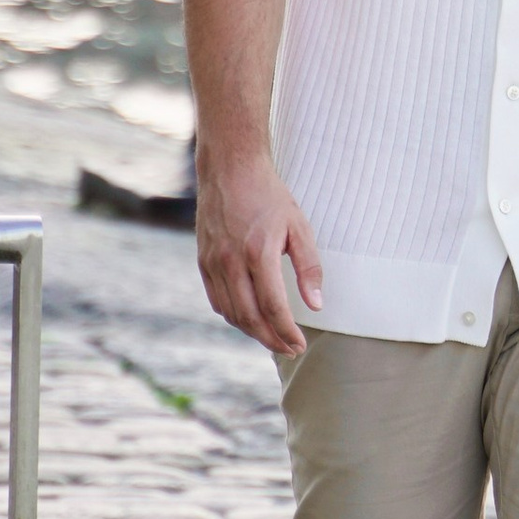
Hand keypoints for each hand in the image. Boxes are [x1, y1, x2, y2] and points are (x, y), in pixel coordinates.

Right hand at [195, 151, 324, 357]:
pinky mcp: (203, 260)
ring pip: (231, 313)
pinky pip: (217, 300)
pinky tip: (250, 318)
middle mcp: (231, 261)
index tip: (300, 344)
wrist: (230, 169)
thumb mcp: (299, 226)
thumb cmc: (269, 196)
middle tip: (290, 349)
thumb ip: (309, 267)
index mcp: (258, 252)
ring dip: (253, 332)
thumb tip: (315, 305)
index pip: (273, 307)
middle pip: (250, 317)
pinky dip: (234, 316)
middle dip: (271, 340)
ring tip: (273, 338)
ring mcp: (213, 262)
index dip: (287, 332)